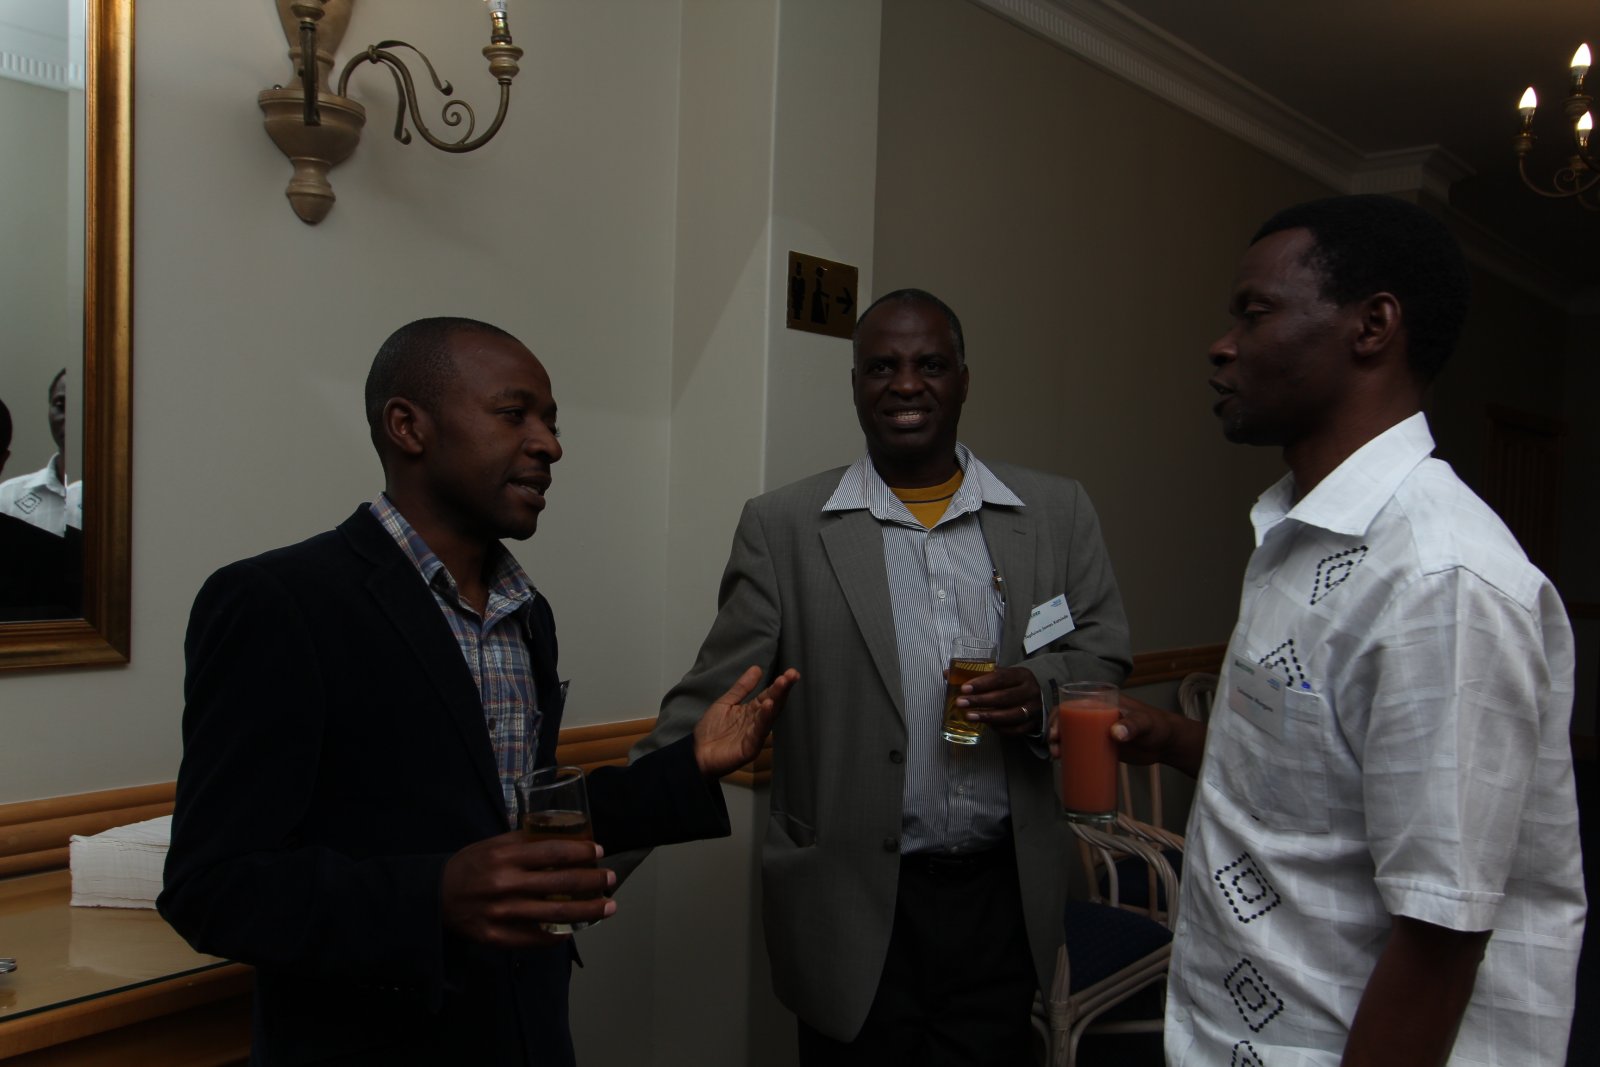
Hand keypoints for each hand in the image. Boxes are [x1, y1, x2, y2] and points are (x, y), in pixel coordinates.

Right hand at [440, 831, 616, 948]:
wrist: (434, 897)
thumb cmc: (469, 866)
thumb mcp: (493, 845)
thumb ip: (524, 842)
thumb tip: (561, 834)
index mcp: (504, 858)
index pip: (552, 853)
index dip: (580, 852)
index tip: (599, 851)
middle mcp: (505, 885)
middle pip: (560, 884)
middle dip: (592, 881)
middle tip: (611, 879)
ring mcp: (501, 914)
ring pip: (555, 914)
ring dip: (587, 911)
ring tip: (608, 907)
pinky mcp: (496, 937)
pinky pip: (535, 939)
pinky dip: (559, 934)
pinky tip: (575, 928)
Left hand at [692, 665, 800, 776]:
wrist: (697, 753)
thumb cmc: (711, 730)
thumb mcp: (726, 702)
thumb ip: (742, 687)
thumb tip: (757, 668)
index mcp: (752, 711)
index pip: (769, 695)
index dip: (779, 684)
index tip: (791, 672)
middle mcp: (756, 722)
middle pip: (773, 703)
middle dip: (783, 689)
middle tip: (793, 674)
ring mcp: (755, 735)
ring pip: (768, 716)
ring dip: (776, 700)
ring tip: (782, 683)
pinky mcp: (749, 748)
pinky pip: (758, 732)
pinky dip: (764, 719)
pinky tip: (768, 706)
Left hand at [956, 665, 1044, 737]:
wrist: (1037, 697)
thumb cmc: (1012, 685)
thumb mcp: (1000, 674)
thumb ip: (976, 674)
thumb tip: (947, 674)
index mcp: (1021, 675)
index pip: (1000, 678)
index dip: (981, 683)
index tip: (964, 688)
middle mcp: (1030, 691)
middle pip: (1004, 697)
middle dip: (980, 701)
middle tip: (961, 703)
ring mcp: (1033, 709)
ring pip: (1010, 715)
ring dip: (987, 716)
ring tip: (969, 716)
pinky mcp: (1033, 724)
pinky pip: (1015, 730)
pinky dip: (999, 729)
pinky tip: (986, 726)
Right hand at [1047, 692, 1204, 777]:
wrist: (1168, 744)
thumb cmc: (1158, 726)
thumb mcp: (1145, 723)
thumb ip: (1133, 726)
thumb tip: (1115, 733)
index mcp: (1101, 702)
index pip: (1072, 703)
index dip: (1058, 715)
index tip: (1055, 732)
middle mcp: (1095, 714)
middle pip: (1067, 720)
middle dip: (1054, 732)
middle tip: (1056, 749)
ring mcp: (1098, 730)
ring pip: (1071, 734)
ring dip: (1060, 743)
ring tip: (1058, 757)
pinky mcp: (1102, 745)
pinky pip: (1081, 747)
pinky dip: (1071, 753)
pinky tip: (1064, 762)